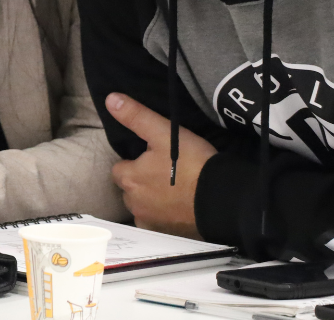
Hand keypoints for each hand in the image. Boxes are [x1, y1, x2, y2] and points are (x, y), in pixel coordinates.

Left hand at [106, 92, 216, 238]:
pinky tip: (179, 207)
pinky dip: (164, 216)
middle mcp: (134, 203)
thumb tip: (110, 99)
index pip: (119, 168)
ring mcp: (150, 222)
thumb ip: (136, 117)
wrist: (223, 199)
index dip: (134, 162)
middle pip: (130, 189)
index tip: (152, 158)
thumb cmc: (192, 164)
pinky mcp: (167, 234)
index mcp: (129, 179)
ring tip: (174, 189)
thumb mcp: (164, 133)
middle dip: (141, 182)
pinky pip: (157, 224)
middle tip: (165, 172)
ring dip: (151, 200)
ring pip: (142, 207)